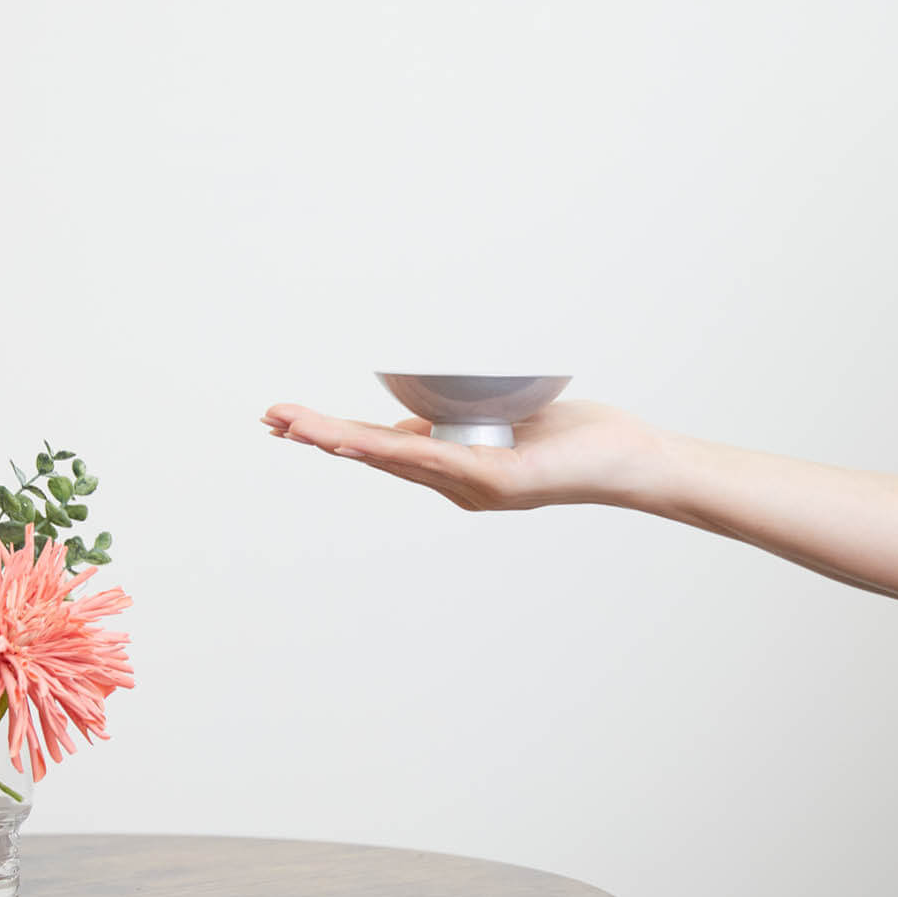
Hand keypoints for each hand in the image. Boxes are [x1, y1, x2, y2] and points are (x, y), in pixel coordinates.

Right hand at [261, 401, 664, 511]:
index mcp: (452, 469)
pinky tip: (357, 444)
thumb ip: (460, 422)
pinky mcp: (497, 479)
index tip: (290, 419)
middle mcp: (455, 484)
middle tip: (270, 418)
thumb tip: (422, 411)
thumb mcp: (502, 422)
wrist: (627, 461)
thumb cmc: (573, 437)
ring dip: (341, 442)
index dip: (333, 434)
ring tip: (295, 427)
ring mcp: (473, 486)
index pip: (381, 450)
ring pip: (395, 460)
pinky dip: (392, 450)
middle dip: (319, 436)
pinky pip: (435, 460)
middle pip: (376, 456)